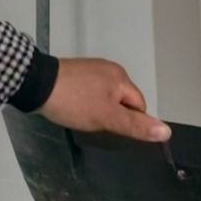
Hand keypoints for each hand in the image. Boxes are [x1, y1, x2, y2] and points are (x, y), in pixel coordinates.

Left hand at [42, 56, 170, 142]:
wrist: (34, 84)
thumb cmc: (73, 101)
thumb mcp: (107, 117)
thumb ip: (135, 125)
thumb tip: (167, 131)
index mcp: (120, 77)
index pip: (138, 105)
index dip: (129, 121)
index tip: (112, 130)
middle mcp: (108, 69)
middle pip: (120, 100)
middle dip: (112, 115)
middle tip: (94, 124)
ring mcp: (88, 69)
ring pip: (103, 96)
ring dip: (97, 109)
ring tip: (81, 117)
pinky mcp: (71, 73)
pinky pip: (86, 91)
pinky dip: (83, 102)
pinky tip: (72, 108)